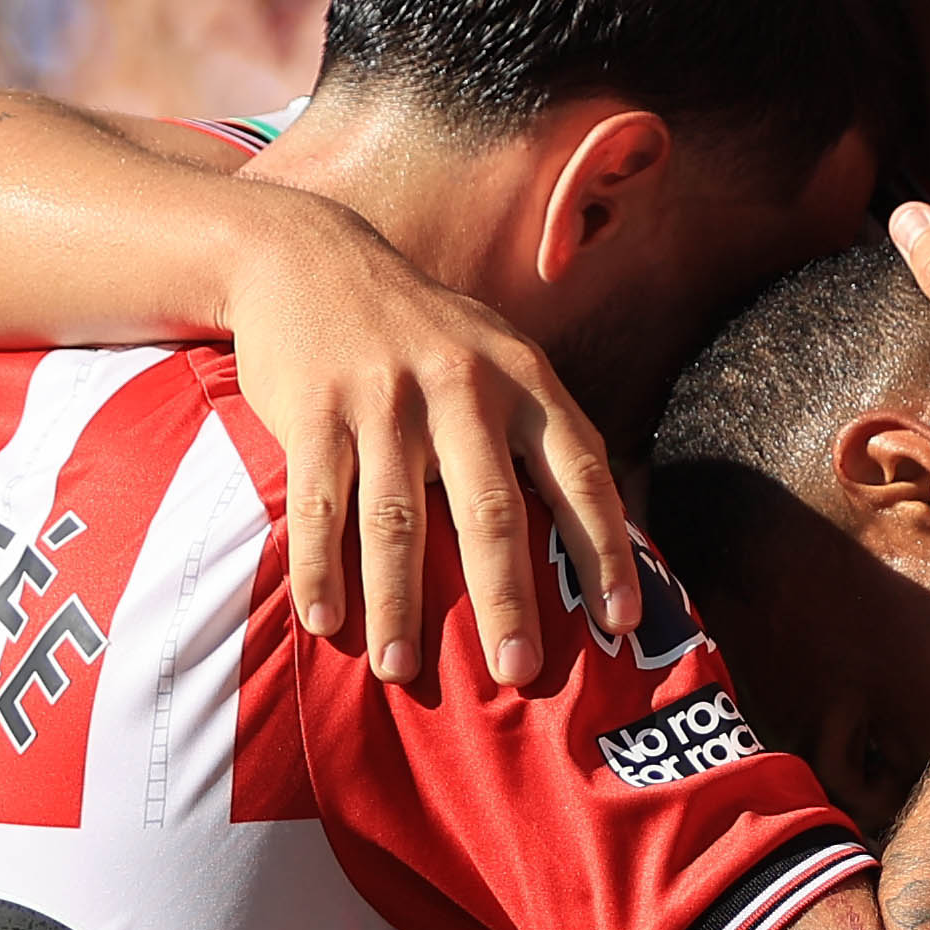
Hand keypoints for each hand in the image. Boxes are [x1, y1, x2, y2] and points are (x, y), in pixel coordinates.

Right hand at [237, 199, 630, 686]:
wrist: (308, 256)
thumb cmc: (423, 332)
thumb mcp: (499, 356)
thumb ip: (542, 432)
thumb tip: (605, 538)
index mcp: (521, 378)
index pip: (580, 471)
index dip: (606, 547)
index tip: (622, 619)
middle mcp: (461, 386)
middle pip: (491, 510)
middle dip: (506, 598)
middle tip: (516, 672)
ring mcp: (384, 398)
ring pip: (397, 520)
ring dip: (399, 604)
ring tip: (401, 670)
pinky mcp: (313, 409)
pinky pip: (319, 504)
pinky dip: (320, 567)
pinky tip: (325, 620)